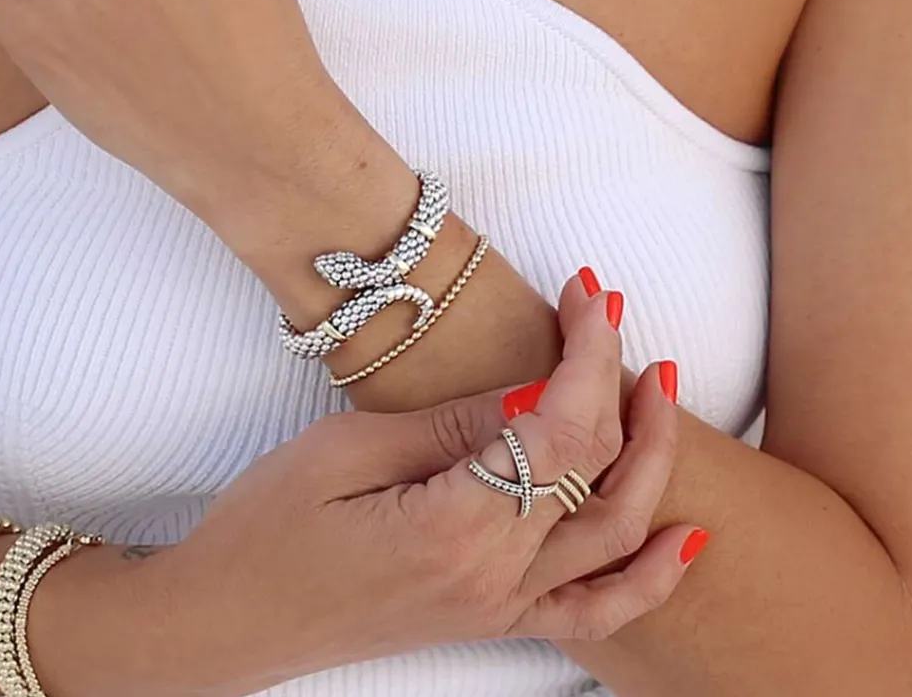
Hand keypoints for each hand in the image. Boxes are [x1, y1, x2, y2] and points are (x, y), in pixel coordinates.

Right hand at [126, 275, 702, 696]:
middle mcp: (495, 580)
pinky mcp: (492, 620)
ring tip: (658, 384)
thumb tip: (536, 390)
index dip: (587, 353)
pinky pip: (597, 611)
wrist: (228, 619)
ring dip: (650, 457)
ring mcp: (499, 609)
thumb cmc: (266, 527)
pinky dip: (650, 576)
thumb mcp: (344, 449)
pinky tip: (683, 536)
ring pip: (614, 535)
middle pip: (597, 471)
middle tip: (608, 306)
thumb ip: (451, 425)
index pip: (560, 428)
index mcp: (456, 529)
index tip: (587, 291)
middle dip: (618, 380)